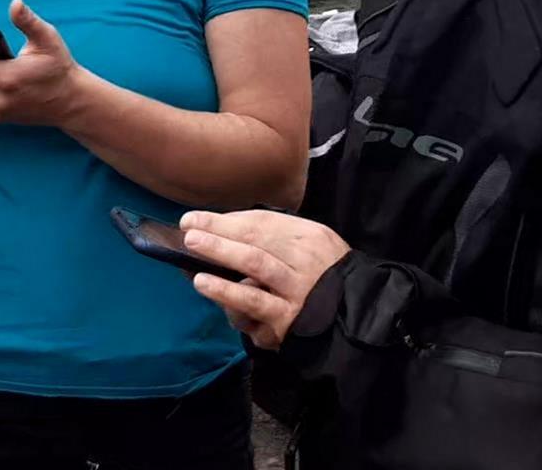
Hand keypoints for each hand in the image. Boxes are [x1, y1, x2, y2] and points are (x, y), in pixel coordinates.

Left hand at [179, 209, 350, 349]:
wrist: (352, 316)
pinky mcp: (287, 323)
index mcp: (308, 238)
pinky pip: (255, 309)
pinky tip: (207, 287)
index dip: (225, 221)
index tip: (194, 219)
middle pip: (257, 247)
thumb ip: (272, 234)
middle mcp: (303, 264)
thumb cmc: (320, 272)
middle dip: (220, 239)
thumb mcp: (308, 243)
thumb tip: (221, 227)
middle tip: (189, 234)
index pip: (262, 225)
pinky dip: (230, 298)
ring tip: (196, 269)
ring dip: (223, 269)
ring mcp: (295, 295)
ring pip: (257, 275)